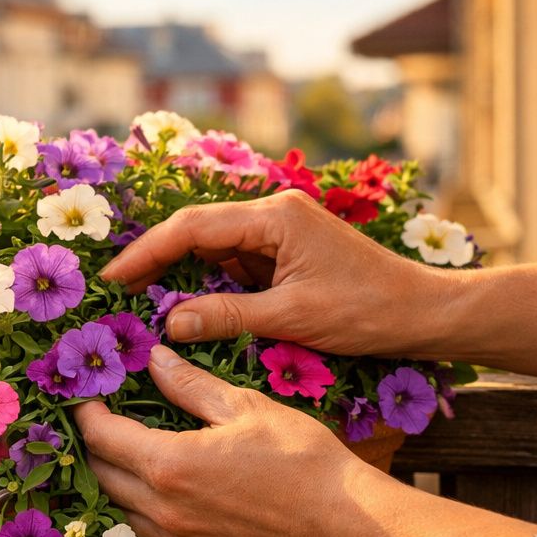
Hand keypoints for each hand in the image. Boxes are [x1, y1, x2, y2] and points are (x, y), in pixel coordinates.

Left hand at [74, 345, 395, 536]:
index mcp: (168, 465)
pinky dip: (138, 509)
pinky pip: (148, 534)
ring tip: (121, 452)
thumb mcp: (245, 406)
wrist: (347, 525)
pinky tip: (154, 488)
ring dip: (111, 480)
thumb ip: (189, 384)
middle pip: (99, 475)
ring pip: (119, 510)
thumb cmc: (303, 458)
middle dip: (92, 446)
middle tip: (98, 419)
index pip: (100, 437)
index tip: (87, 395)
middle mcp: (163, 510)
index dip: (85, 413)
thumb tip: (153, 358)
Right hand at [101, 191, 450, 356]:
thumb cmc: (367, 311)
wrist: (424, 312)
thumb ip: (226, 317)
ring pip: (211, 250)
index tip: (111, 279)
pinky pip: (232, 266)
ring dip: (177, 275)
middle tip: (115, 294)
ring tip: (137, 303)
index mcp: (274, 216)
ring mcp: (278, 233)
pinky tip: (180, 306)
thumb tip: (168, 323)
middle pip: (196, 233)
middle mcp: (272, 214)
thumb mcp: (291, 317)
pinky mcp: (284, 255)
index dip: (146, 253)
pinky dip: (204, 286)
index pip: (191, 228)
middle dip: (154, 262)